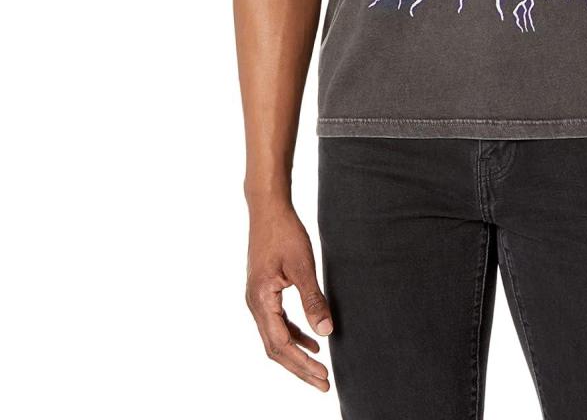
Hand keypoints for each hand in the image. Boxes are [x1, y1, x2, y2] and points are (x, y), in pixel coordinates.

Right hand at [246, 204, 332, 390]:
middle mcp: (254, 304)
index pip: (281, 344)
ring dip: (297, 354)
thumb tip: (326, 331)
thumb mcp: (302, 265)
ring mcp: (257, 299)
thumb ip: (313, 299)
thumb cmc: (285, 232)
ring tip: (319, 369)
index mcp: (261, 300)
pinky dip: (294, 335)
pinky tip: (311, 340)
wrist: (267, 208)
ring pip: (275, 338)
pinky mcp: (264, 292)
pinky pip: (277, 323)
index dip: (302, 363)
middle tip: (323, 384)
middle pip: (276, 348)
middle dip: (299, 368)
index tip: (323, 377)